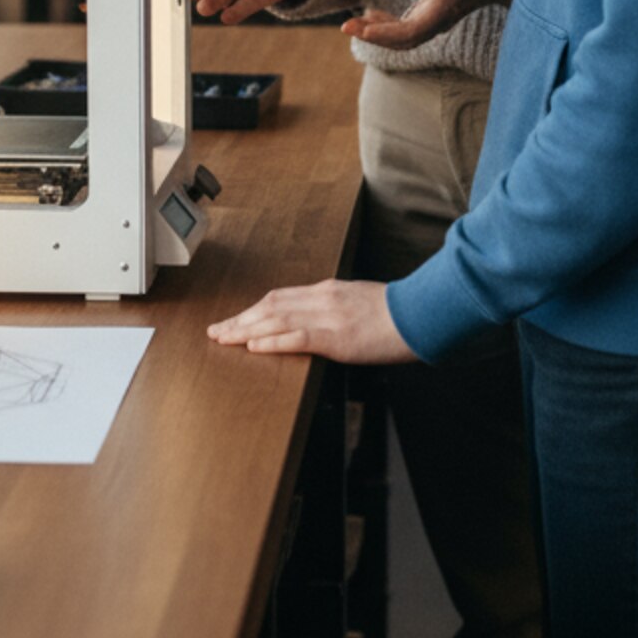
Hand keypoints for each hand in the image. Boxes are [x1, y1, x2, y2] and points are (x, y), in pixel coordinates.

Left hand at [209, 279, 417, 362]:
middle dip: (240, 320)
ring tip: (224, 339)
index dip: (252, 309)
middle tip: (216, 332)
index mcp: (327, 290)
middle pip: (270, 306)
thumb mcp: (359, 302)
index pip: (279, 297)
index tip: (234, 319)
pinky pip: (297, 338)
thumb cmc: (396, 313)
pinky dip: (272, 341)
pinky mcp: (337, 337)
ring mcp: (328, 317)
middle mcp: (322, 299)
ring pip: (276, 319)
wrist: (420, 314)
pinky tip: (254, 346)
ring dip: (245, 330)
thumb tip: (314, 321)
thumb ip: (334, 307)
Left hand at [342, 0, 514, 50]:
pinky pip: (406, 26)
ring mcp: (436, 18)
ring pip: (402, 35)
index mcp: (444, 11)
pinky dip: (386, 23)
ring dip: (377, 31)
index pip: (408, 34)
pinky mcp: (433, 11)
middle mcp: (438, 21)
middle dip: (372, 35)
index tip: (355, 28)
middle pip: (401, 40)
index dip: (380, 35)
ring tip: (353, 22)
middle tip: (345, 26)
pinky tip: (371, 12)